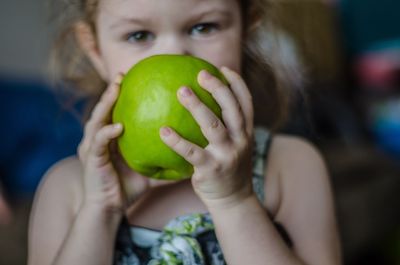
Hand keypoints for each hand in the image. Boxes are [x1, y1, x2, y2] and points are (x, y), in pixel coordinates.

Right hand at [77, 74, 172, 217]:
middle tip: (122, 76)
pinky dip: (107, 133)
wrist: (110, 207)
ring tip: (115, 90)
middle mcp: (97, 139)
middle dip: (110, 92)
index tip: (133, 79)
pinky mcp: (91, 160)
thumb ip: (163, 158)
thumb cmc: (128, 187)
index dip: (121, 96)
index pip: (114, 112)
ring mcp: (91, 148)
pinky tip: (118, 127)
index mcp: (109, 139)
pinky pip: (98, 143)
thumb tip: (189, 152)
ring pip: (95, 121)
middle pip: (102, 110)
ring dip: (105, 104)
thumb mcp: (148, 168)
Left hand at [160, 67, 254, 208]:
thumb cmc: (227, 168)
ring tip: (181, 91)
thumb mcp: (235, 146)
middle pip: (232, 109)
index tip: (223, 69)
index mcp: (246, 133)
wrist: (233, 200)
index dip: (237, 84)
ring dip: (197, 106)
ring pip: (213, 126)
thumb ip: (226, 128)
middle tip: (200, 74)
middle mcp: (241, 141)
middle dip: (218, 88)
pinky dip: (176, 141)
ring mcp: (227, 155)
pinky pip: (191, 152)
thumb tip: (204, 105)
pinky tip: (162, 130)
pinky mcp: (211, 169)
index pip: (246, 103)